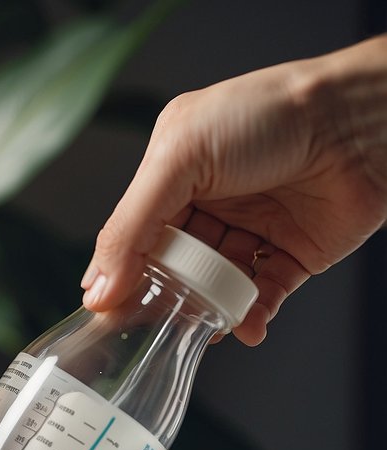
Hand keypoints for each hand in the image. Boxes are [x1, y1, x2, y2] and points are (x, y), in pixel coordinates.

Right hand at [82, 35, 386, 345]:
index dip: (120, 271)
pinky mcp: (292, 252)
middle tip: (152, 322)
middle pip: (172, 264)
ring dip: (207, 311)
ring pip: (214, 285)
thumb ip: (130, 227)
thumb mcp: (178, 159)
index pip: (134, 232)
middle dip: (163, 295)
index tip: (106, 309)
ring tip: (202, 328)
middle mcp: (211, 199)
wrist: (360, 122)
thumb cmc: (271, 114)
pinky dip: (252, 317)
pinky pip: (262, 296)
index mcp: (173, 169)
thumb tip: (96, 286)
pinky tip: (244, 328)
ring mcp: (251, 227)